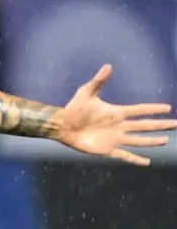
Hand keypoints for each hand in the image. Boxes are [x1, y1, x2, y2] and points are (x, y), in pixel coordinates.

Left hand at [54, 65, 175, 165]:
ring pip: (139, 140)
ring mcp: (115, 138)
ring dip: (152, 141)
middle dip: (160, 125)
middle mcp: (119, 126)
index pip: (140, 110)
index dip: (153, 109)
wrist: (62, 126)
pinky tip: (147, 162)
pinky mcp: (107, 149)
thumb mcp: (87, 92)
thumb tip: (108, 66)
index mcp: (116, 112)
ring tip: (165, 140)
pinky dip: (135, 159)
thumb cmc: (73, 108)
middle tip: (176, 124)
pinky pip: (125, 155)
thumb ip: (98, 80)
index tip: (168, 108)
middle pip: (144, 126)